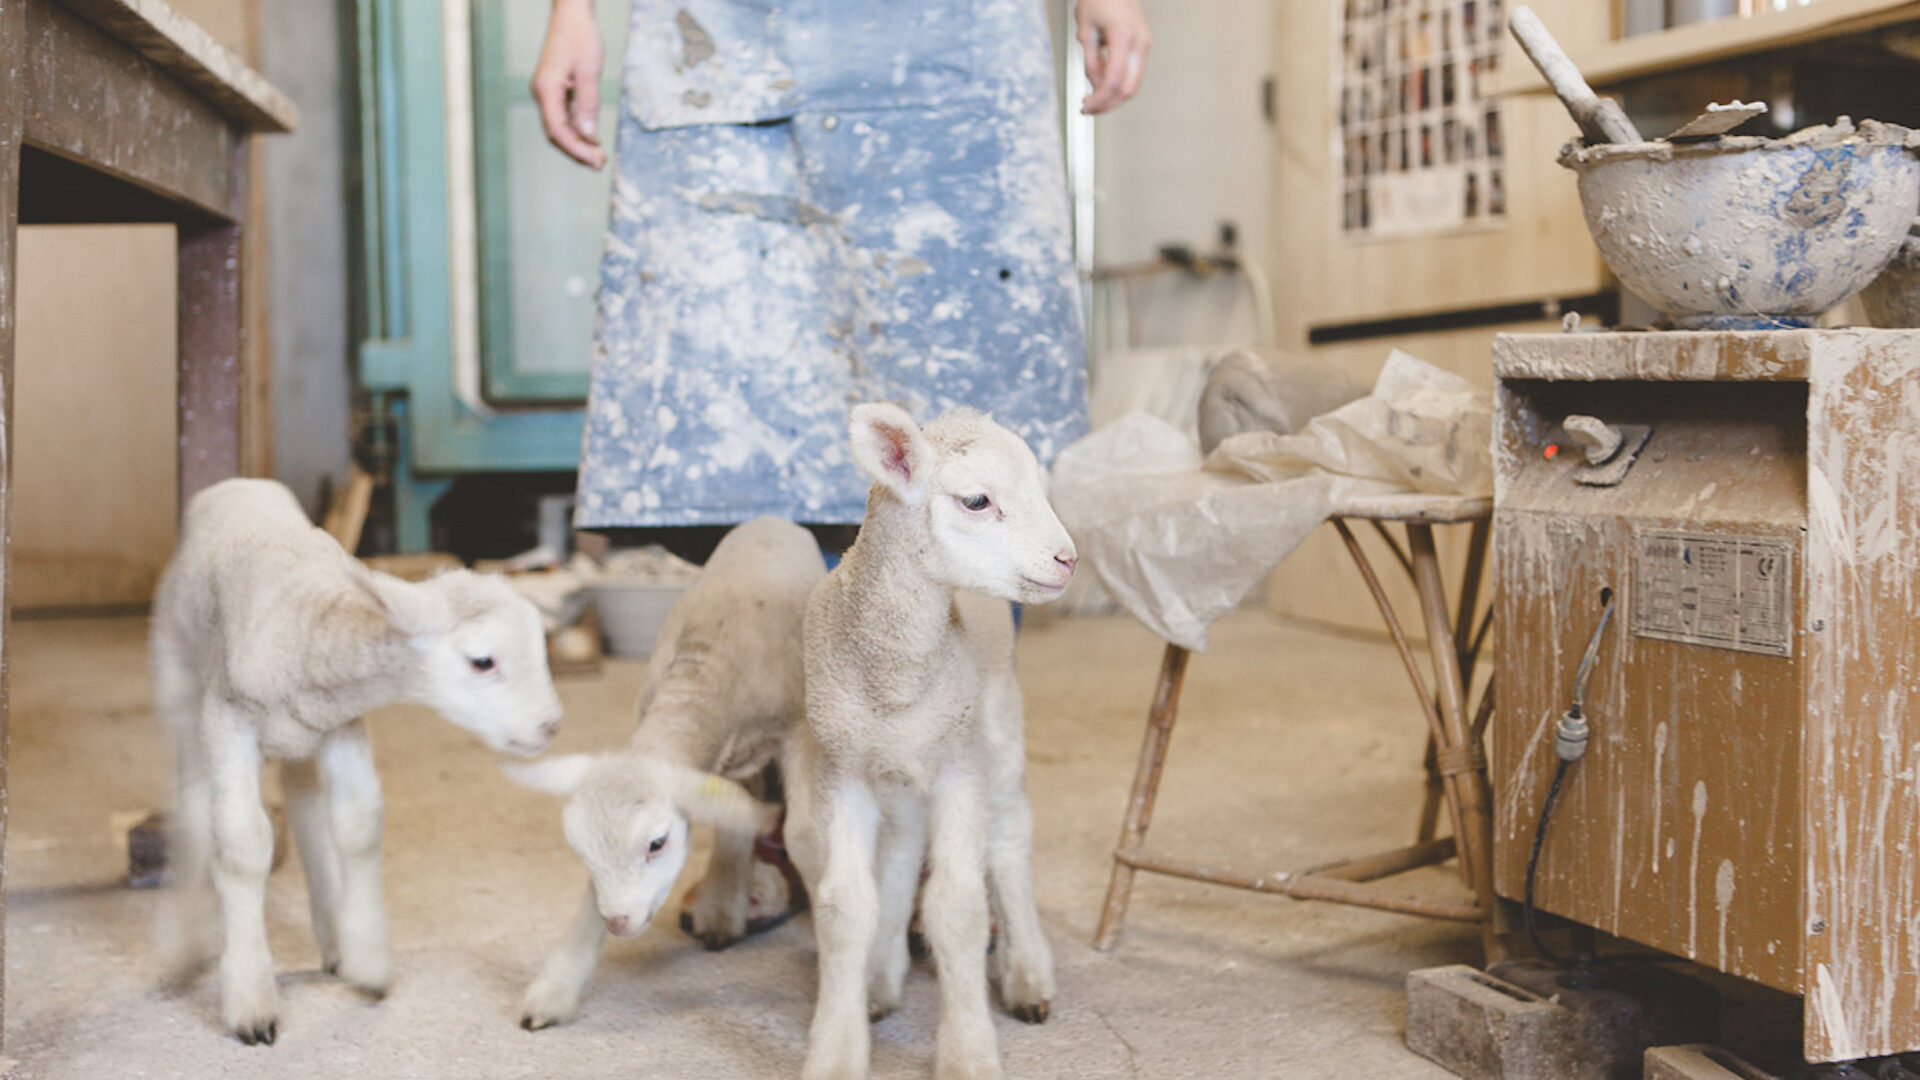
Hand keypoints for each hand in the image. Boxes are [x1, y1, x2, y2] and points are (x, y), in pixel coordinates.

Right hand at [531, 0, 605, 167]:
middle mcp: (541, 93)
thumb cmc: (580, 36)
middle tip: (600, 163)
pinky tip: (590, 138)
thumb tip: (588, 137)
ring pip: (558, 127)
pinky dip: (575, 130)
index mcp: (546, 89)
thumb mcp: (590, 71)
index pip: (557, 130)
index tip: (595, 162)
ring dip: (577, 143)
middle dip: (577, 151)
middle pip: (555, 133)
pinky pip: (561, 116)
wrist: (571, 14)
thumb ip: (588, 105)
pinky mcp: (552, 89)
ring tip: (597, 155)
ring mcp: (545, 92)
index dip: (576, 150)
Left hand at [1075, 0, 1149, 114]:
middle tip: (1089, 109)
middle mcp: (1139, 43)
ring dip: (1113, 96)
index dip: (1098, 99)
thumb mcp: (1085, 29)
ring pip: (1133, 84)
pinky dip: (1118, 84)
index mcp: (1122, 37)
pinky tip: (1102, 85)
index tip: (1085, 108)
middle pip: (1128, 89)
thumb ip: (1090, 60)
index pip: (1113, 80)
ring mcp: (1144, 45)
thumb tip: (1094, 85)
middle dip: (1108, 104)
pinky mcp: (1143, 47)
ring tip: (1093, 98)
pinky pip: (1133, 74)